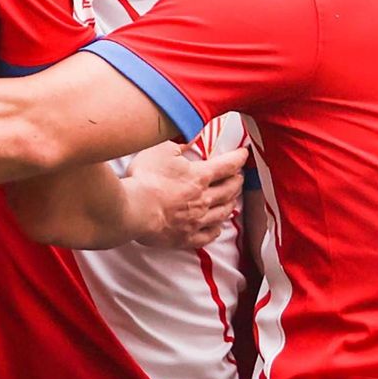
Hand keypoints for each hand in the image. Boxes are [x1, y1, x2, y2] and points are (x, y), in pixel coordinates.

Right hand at [128, 142, 246, 248]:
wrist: (134, 210)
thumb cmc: (146, 178)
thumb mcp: (161, 150)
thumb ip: (178, 144)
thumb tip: (189, 141)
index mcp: (200, 176)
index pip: (227, 165)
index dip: (238, 158)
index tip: (243, 154)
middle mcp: (204, 199)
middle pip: (229, 190)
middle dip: (237, 181)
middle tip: (239, 177)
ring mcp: (196, 220)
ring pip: (223, 213)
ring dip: (230, 204)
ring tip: (233, 200)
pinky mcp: (186, 238)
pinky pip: (208, 235)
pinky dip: (216, 230)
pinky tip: (217, 227)